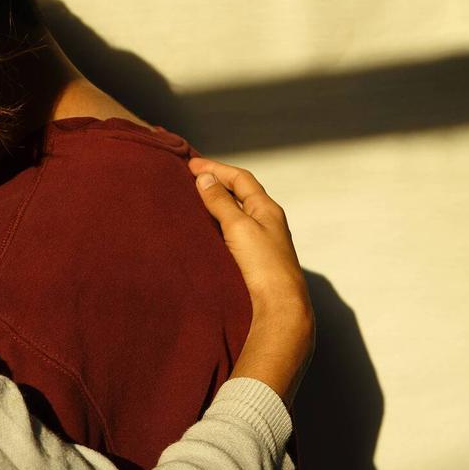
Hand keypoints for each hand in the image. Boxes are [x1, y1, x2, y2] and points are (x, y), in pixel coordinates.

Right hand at [188, 158, 309, 314]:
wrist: (279, 304)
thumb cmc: (263, 264)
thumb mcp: (239, 226)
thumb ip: (220, 202)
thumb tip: (205, 178)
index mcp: (267, 208)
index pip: (241, 178)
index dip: (216, 168)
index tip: (190, 165)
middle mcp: (267, 221)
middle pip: (240, 192)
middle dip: (216, 181)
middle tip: (191, 176)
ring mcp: (262, 240)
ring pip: (237, 212)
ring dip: (216, 202)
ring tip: (194, 198)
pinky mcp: (254, 258)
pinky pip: (234, 230)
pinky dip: (218, 222)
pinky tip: (206, 228)